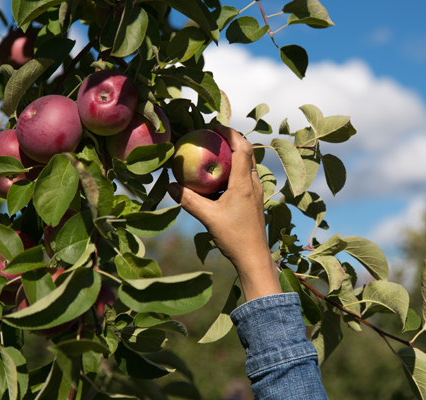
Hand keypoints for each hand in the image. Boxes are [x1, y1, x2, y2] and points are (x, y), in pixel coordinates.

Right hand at [167, 125, 281, 300]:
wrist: (254, 257)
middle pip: (246, 152)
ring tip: (212, 151)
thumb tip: (170, 185)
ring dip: (232, 154)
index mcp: (244, 183)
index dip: (229, 133)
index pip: (241, 148)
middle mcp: (253, 183)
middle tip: (211, 134)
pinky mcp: (254, 200)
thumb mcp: (208, 217)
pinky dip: (231, 170)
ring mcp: (256, 192)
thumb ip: (188, 200)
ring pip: (246, 164)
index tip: (214, 125)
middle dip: (230, 139)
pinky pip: (243, 177)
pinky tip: (216, 178)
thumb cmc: (234, 237)